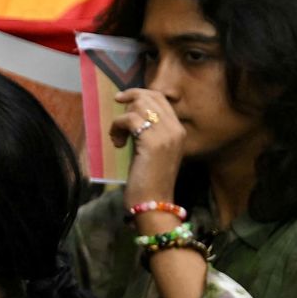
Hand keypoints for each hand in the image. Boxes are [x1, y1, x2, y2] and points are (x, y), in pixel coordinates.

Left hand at [113, 88, 184, 208]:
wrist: (154, 203)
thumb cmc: (150, 179)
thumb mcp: (154, 149)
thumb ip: (151, 130)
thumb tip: (133, 110)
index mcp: (179, 131)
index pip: (161, 98)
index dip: (140, 94)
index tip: (124, 100)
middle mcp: (176, 129)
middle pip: (150, 97)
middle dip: (130, 100)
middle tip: (119, 115)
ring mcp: (166, 135)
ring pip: (139, 105)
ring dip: (121, 119)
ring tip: (119, 137)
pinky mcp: (152, 142)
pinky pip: (128, 119)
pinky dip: (117, 128)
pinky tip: (118, 144)